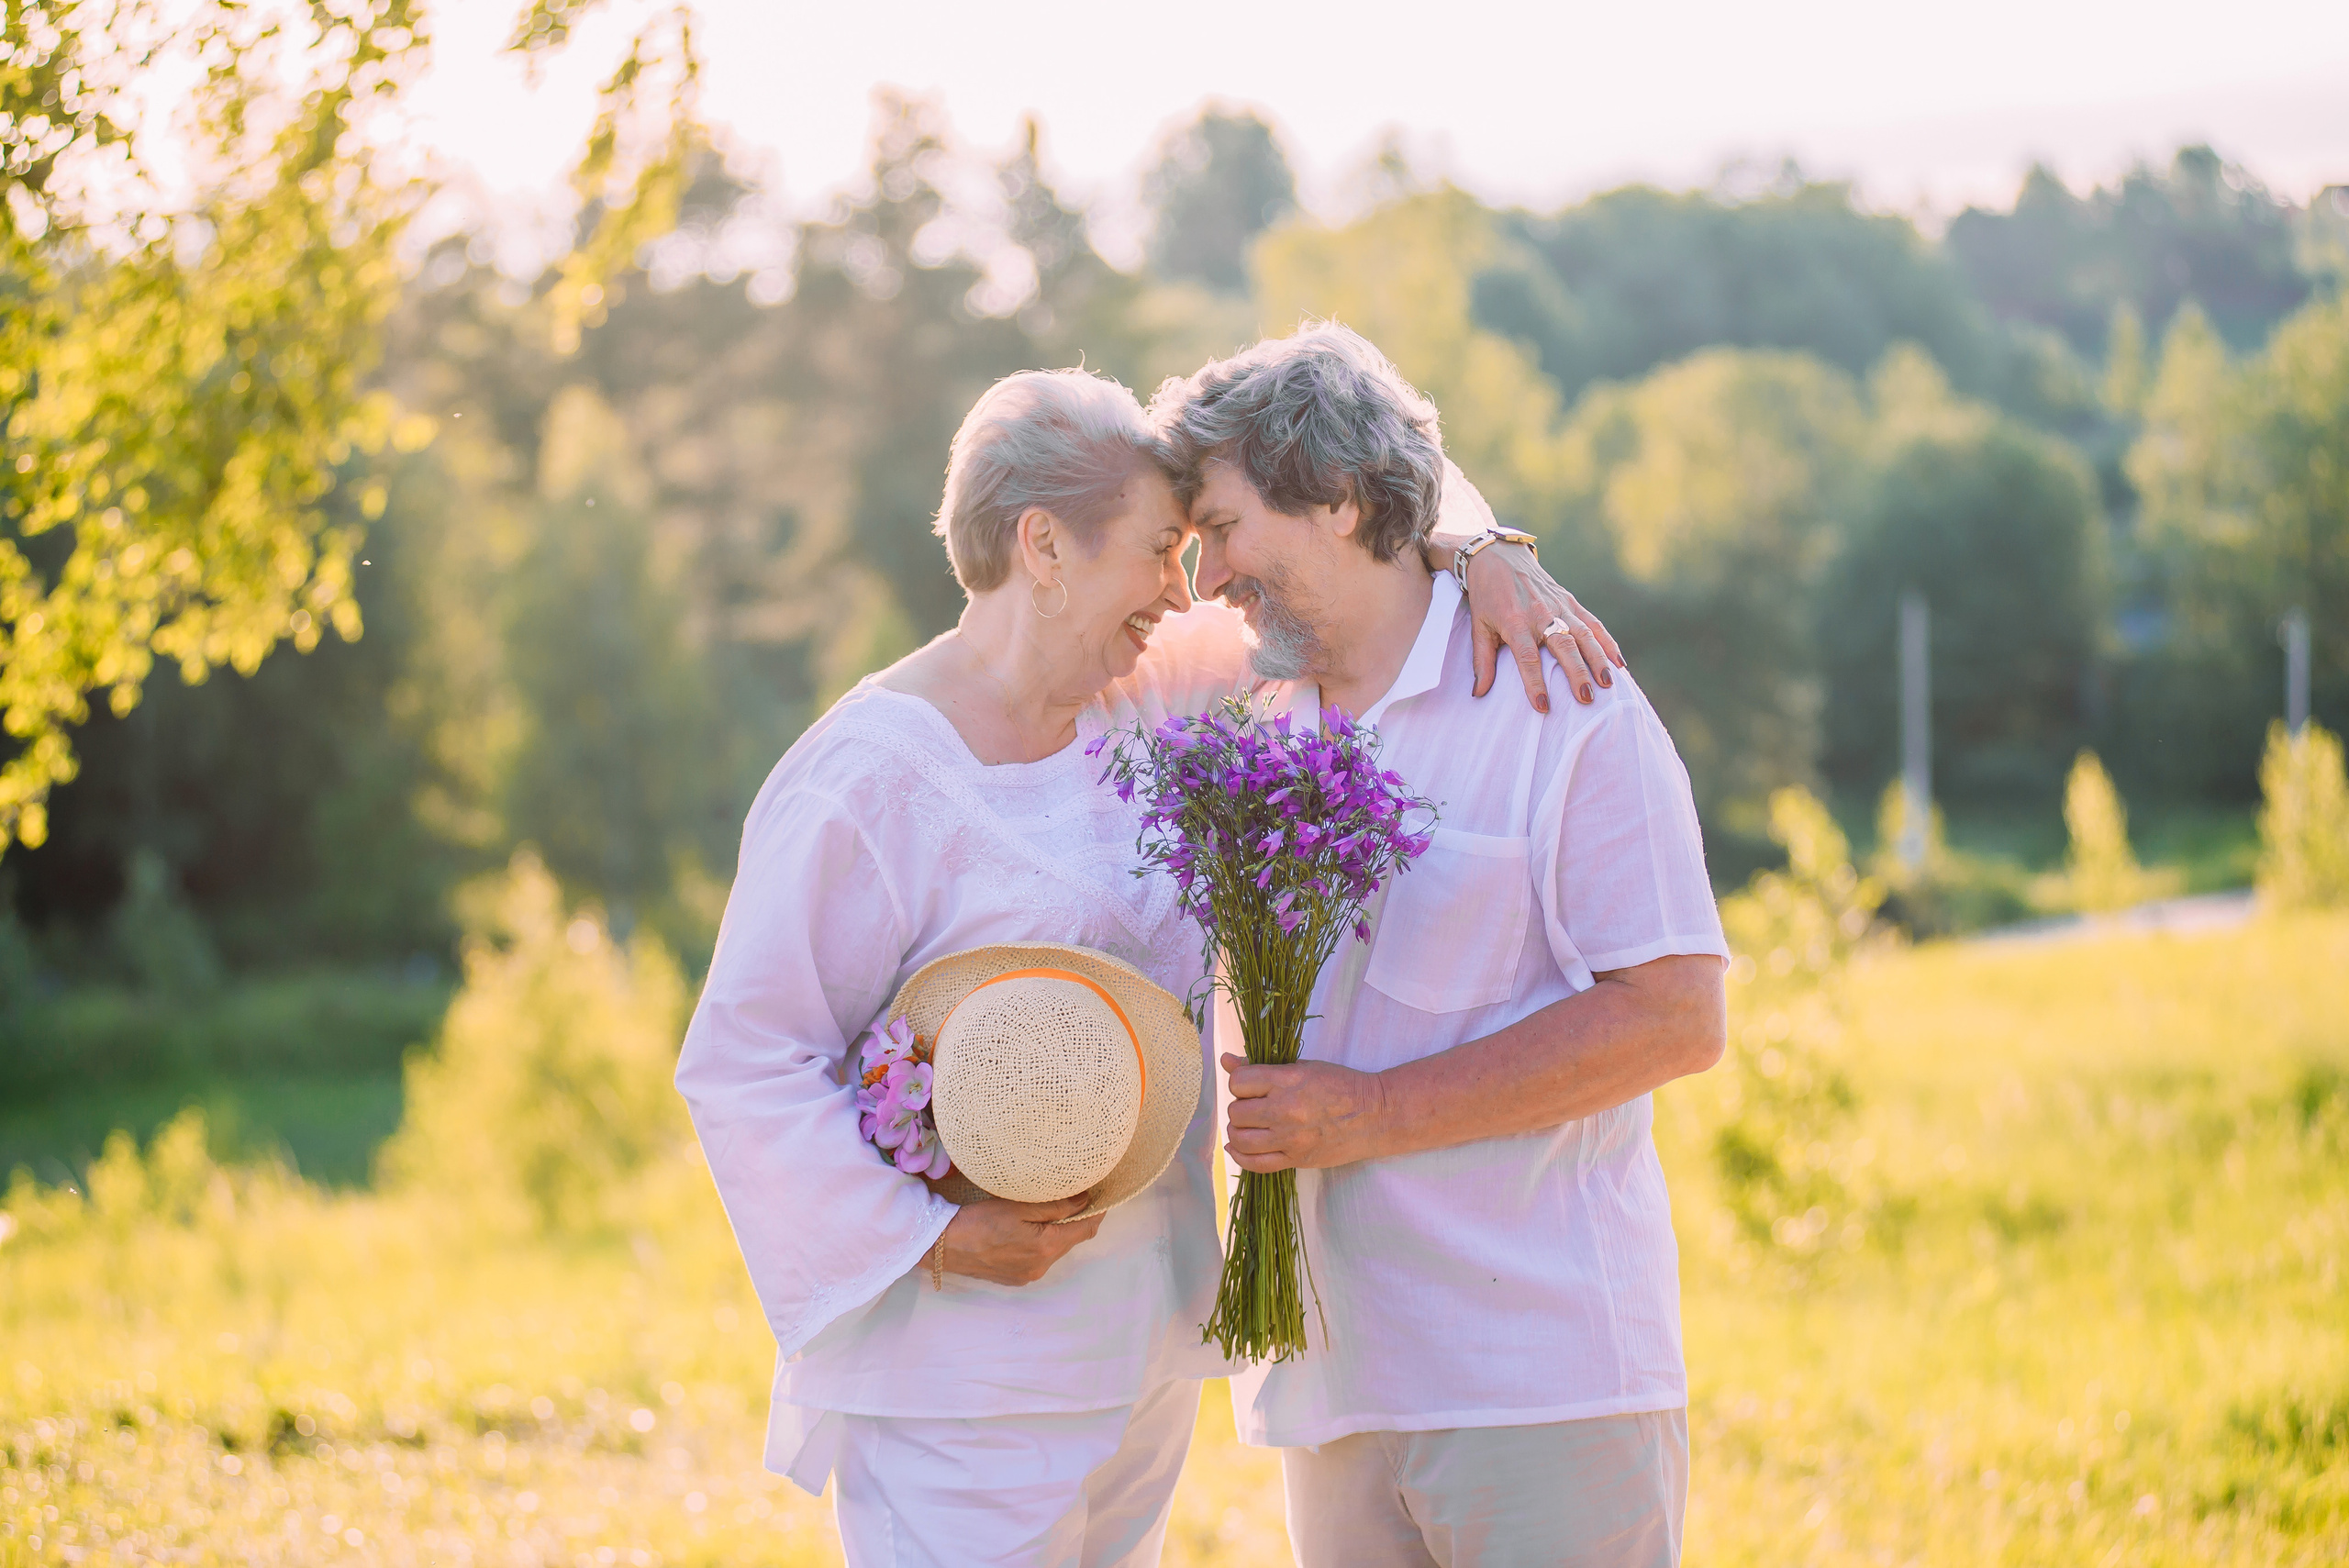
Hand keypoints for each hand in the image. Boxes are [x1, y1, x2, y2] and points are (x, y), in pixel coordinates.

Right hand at [938, 1193, 1101, 1285]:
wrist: (944, 1245)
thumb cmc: (980, 1221)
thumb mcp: (1020, 1206)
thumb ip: (1056, 1206)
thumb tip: (1085, 1200)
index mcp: (1047, 1248)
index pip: (1085, 1230)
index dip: (1097, 1212)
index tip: (1103, 1196)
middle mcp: (1041, 1267)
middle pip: (1070, 1241)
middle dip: (1077, 1221)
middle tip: (1077, 1196)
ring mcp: (1027, 1276)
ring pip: (1054, 1251)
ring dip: (1057, 1233)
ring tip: (1052, 1211)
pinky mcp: (1014, 1278)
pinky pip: (1038, 1259)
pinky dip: (1041, 1244)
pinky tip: (1029, 1230)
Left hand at [1222, 1053, 1390, 1172]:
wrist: (1375, 1115)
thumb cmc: (1341, 1086)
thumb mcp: (1304, 1067)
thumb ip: (1262, 1067)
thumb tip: (1226, 1060)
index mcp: (1287, 1080)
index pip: (1238, 1082)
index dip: (1240, 1083)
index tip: (1250, 1086)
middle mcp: (1285, 1110)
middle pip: (1236, 1112)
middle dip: (1239, 1107)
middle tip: (1253, 1106)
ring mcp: (1290, 1138)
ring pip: (1241, 1139)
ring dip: (1239, 1131)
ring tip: (1249, 1126)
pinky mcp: (1296, 1160)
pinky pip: (1255, 1164)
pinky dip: (1241, 1156)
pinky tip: (1240, 1147)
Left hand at [1464, 543, 1623, 712]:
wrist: (1497, 557)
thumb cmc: (1486, 597)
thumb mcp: (1479, 627)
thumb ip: (1482, 661)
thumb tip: (1479, 693)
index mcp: (1515, 621)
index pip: (1527, 657)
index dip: (1534, 682)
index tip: (1542, 705)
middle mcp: (1541, 613)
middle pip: (1563, 645)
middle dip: (1576, 672)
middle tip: (1586, 698)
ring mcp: (1559, 605)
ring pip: (1584, 634)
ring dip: (1598, 659)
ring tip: (1608, 683)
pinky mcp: (1570, 600)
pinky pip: (1593, 622)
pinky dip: (1607, 642)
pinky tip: (1619, 662)